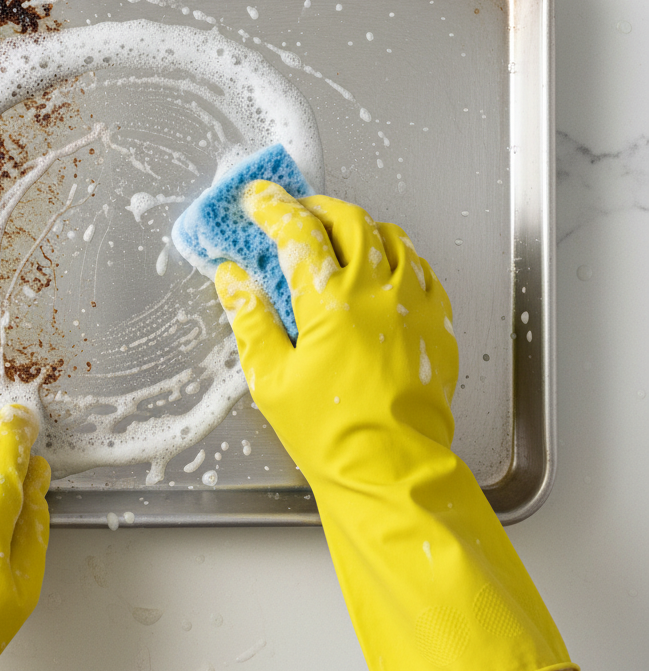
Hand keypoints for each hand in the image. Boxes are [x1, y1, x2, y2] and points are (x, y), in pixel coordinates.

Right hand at [216, 184, 575, 670]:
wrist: (390, 472)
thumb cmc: (328, 433)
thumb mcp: (271, 378)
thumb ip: (250, 317)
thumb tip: (231, 276)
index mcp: (331, 302)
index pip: (298, 232)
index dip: (274, 208)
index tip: (257, 199)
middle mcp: (378, 291)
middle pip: (351, 219)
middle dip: (318, 206)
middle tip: (296, 213)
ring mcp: (415, 305)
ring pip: (392, 238)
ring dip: (361, 227)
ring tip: (340, 237)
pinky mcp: (440, 326)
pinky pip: (424, 271)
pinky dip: (400, 258)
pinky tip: (384, 271)